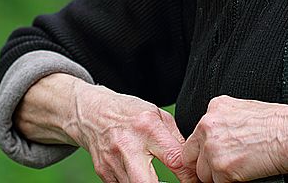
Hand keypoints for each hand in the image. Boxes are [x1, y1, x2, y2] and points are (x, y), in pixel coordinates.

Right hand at [15, 74, 197, 182]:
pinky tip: (142, 177)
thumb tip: (191, 160)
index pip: (174, 159)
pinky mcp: (103, 174)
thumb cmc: (129, 112)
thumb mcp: (156, 114)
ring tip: (161, 181)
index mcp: (147, 127)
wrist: (92, 113)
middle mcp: (128, 146)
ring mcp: (113, 163)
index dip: (188, 175)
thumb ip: (174, 137)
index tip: (195, 179)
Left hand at [182, 95, 287, 182]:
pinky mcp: (221, 167)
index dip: (204, 149)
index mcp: (214, 108)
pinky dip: (230, 182)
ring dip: (218, 175)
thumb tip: (221, 134)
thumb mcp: (244, 110)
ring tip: (239, 167)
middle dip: (204, 163)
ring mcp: (212, 147)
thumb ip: (225, 121)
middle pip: (192, 154)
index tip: (213, 155)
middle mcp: (208, 125)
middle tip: (223, 166)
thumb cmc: (276, 122)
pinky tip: (245, 172)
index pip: (197, 134)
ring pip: (203, 172)